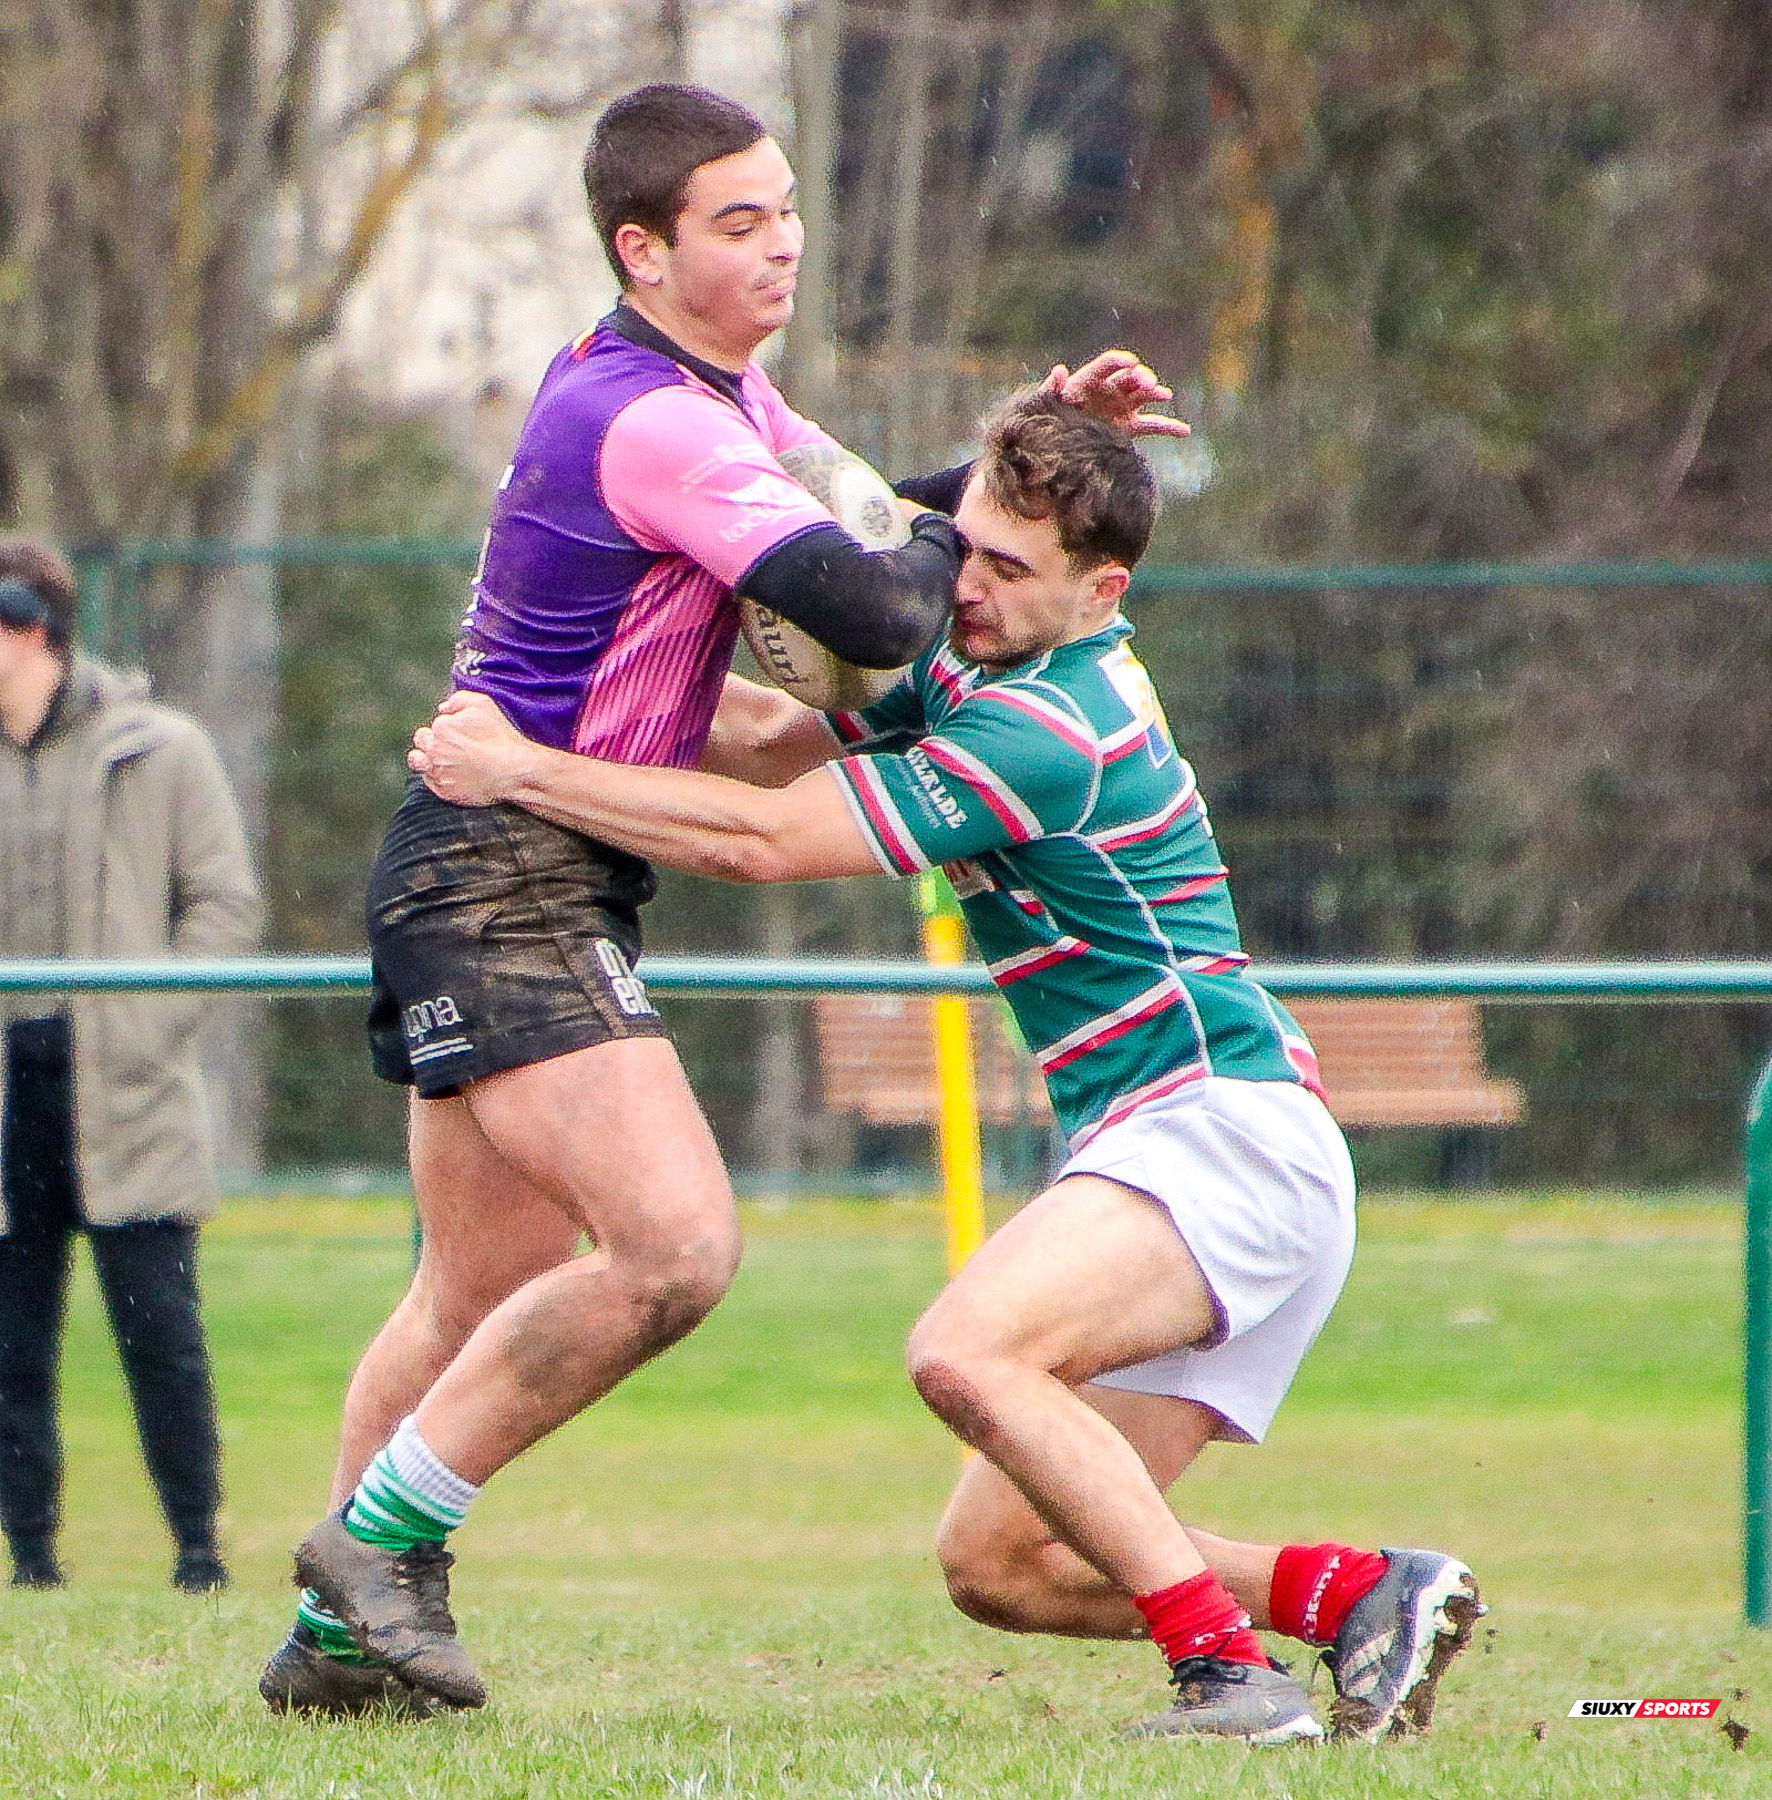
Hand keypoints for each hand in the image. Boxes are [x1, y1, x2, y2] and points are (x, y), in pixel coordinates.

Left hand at [408, 690, 528, 806]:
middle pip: (420, 743)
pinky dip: (436, 777)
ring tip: (438, 760)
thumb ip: (458, 700)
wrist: (514, 770)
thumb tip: (442, 709)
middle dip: (430, 742)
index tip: (456, 734)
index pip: (431, 727)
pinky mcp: (444, 791)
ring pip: (418, 764)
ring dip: (424, 760)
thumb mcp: (483, 704)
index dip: (442, 730)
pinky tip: (451, 773)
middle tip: (448, 746)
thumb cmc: (500, 737)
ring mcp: (438, 772)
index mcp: (441, 728)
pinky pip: (430, 782)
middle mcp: (434, 751)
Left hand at [1042, 350, 1191, 439]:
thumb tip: (1058, 370)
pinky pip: (1153, 425)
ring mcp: (1123, 407)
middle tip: (1146, 383)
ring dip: (1156, 393)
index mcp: (1090, 379)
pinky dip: (1169, 427)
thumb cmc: (1048, 419)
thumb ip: (1050, 388)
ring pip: (1145, 396)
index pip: (1108, 364)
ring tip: (1164, 395)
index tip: (1130, 363)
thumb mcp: (1046, 404)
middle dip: (1141, 377)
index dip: (1119, 362)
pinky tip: (1185, 430)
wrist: (1055, 445)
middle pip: (1131, 378)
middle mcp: (1110, 389)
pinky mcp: (1130, 426)